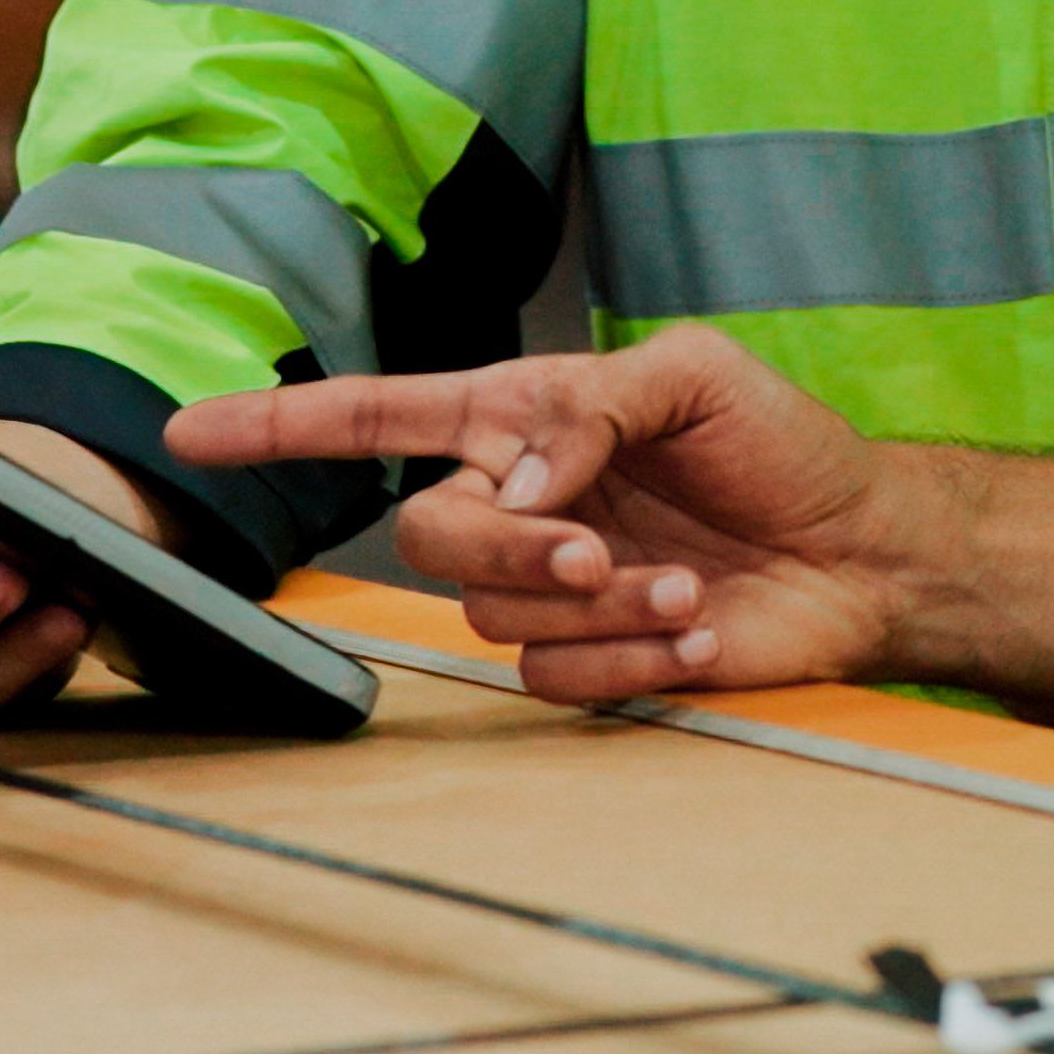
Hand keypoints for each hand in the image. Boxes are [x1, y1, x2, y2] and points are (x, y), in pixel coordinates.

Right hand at [167, 325, 922, 702]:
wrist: (864, 551)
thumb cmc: (784, 449)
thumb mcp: (696, 377)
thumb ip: (590, 406)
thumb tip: (515, 477)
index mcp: (524, 423)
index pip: (379, 418)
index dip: (282, 424)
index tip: (189, 432)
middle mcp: (519, 507)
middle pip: (430, 537)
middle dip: (513, 548)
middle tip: (603, 547)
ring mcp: (550, 592)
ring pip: (495, 616)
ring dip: (599, 603)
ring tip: (685, 582)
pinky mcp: (593, 662)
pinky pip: (554, 677)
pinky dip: (629, 655)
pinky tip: (696, 625)